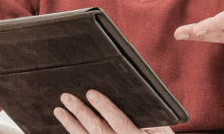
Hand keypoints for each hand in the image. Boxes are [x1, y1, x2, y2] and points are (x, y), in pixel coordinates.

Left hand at [54, 90, 172, 133]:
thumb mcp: (163, 132)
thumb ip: (152, 118)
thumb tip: (136, 100)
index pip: (118, 122)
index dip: (104, 107)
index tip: (91, 93)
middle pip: (98, 130)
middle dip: (81, 112)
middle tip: (67, 97)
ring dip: (71, 125)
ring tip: (59, 110)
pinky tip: (68, 125)